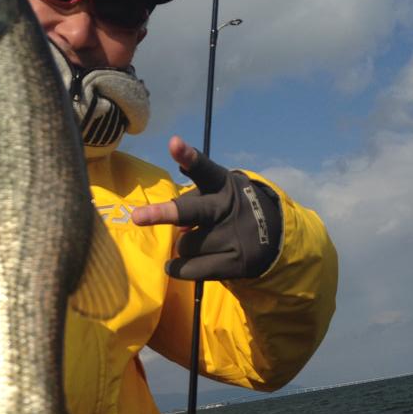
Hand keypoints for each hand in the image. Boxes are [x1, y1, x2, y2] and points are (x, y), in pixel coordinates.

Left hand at [131, 136, 281, 280]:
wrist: (275, 236)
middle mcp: (226, 208)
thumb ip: (192, 202)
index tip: (174, 143)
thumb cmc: (228, 209)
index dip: (188, 156)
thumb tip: (177, 230)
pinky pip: (191, 269)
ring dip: (183, 247)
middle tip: (137, 217)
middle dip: (165, 213)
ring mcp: (233, 237)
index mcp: (221, 185)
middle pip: (191, 212)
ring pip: (185, 245)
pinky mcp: (235, 263)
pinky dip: (177, 269)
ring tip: (197, 243)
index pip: (204, 169)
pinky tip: (174, 266)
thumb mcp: (216, 194)